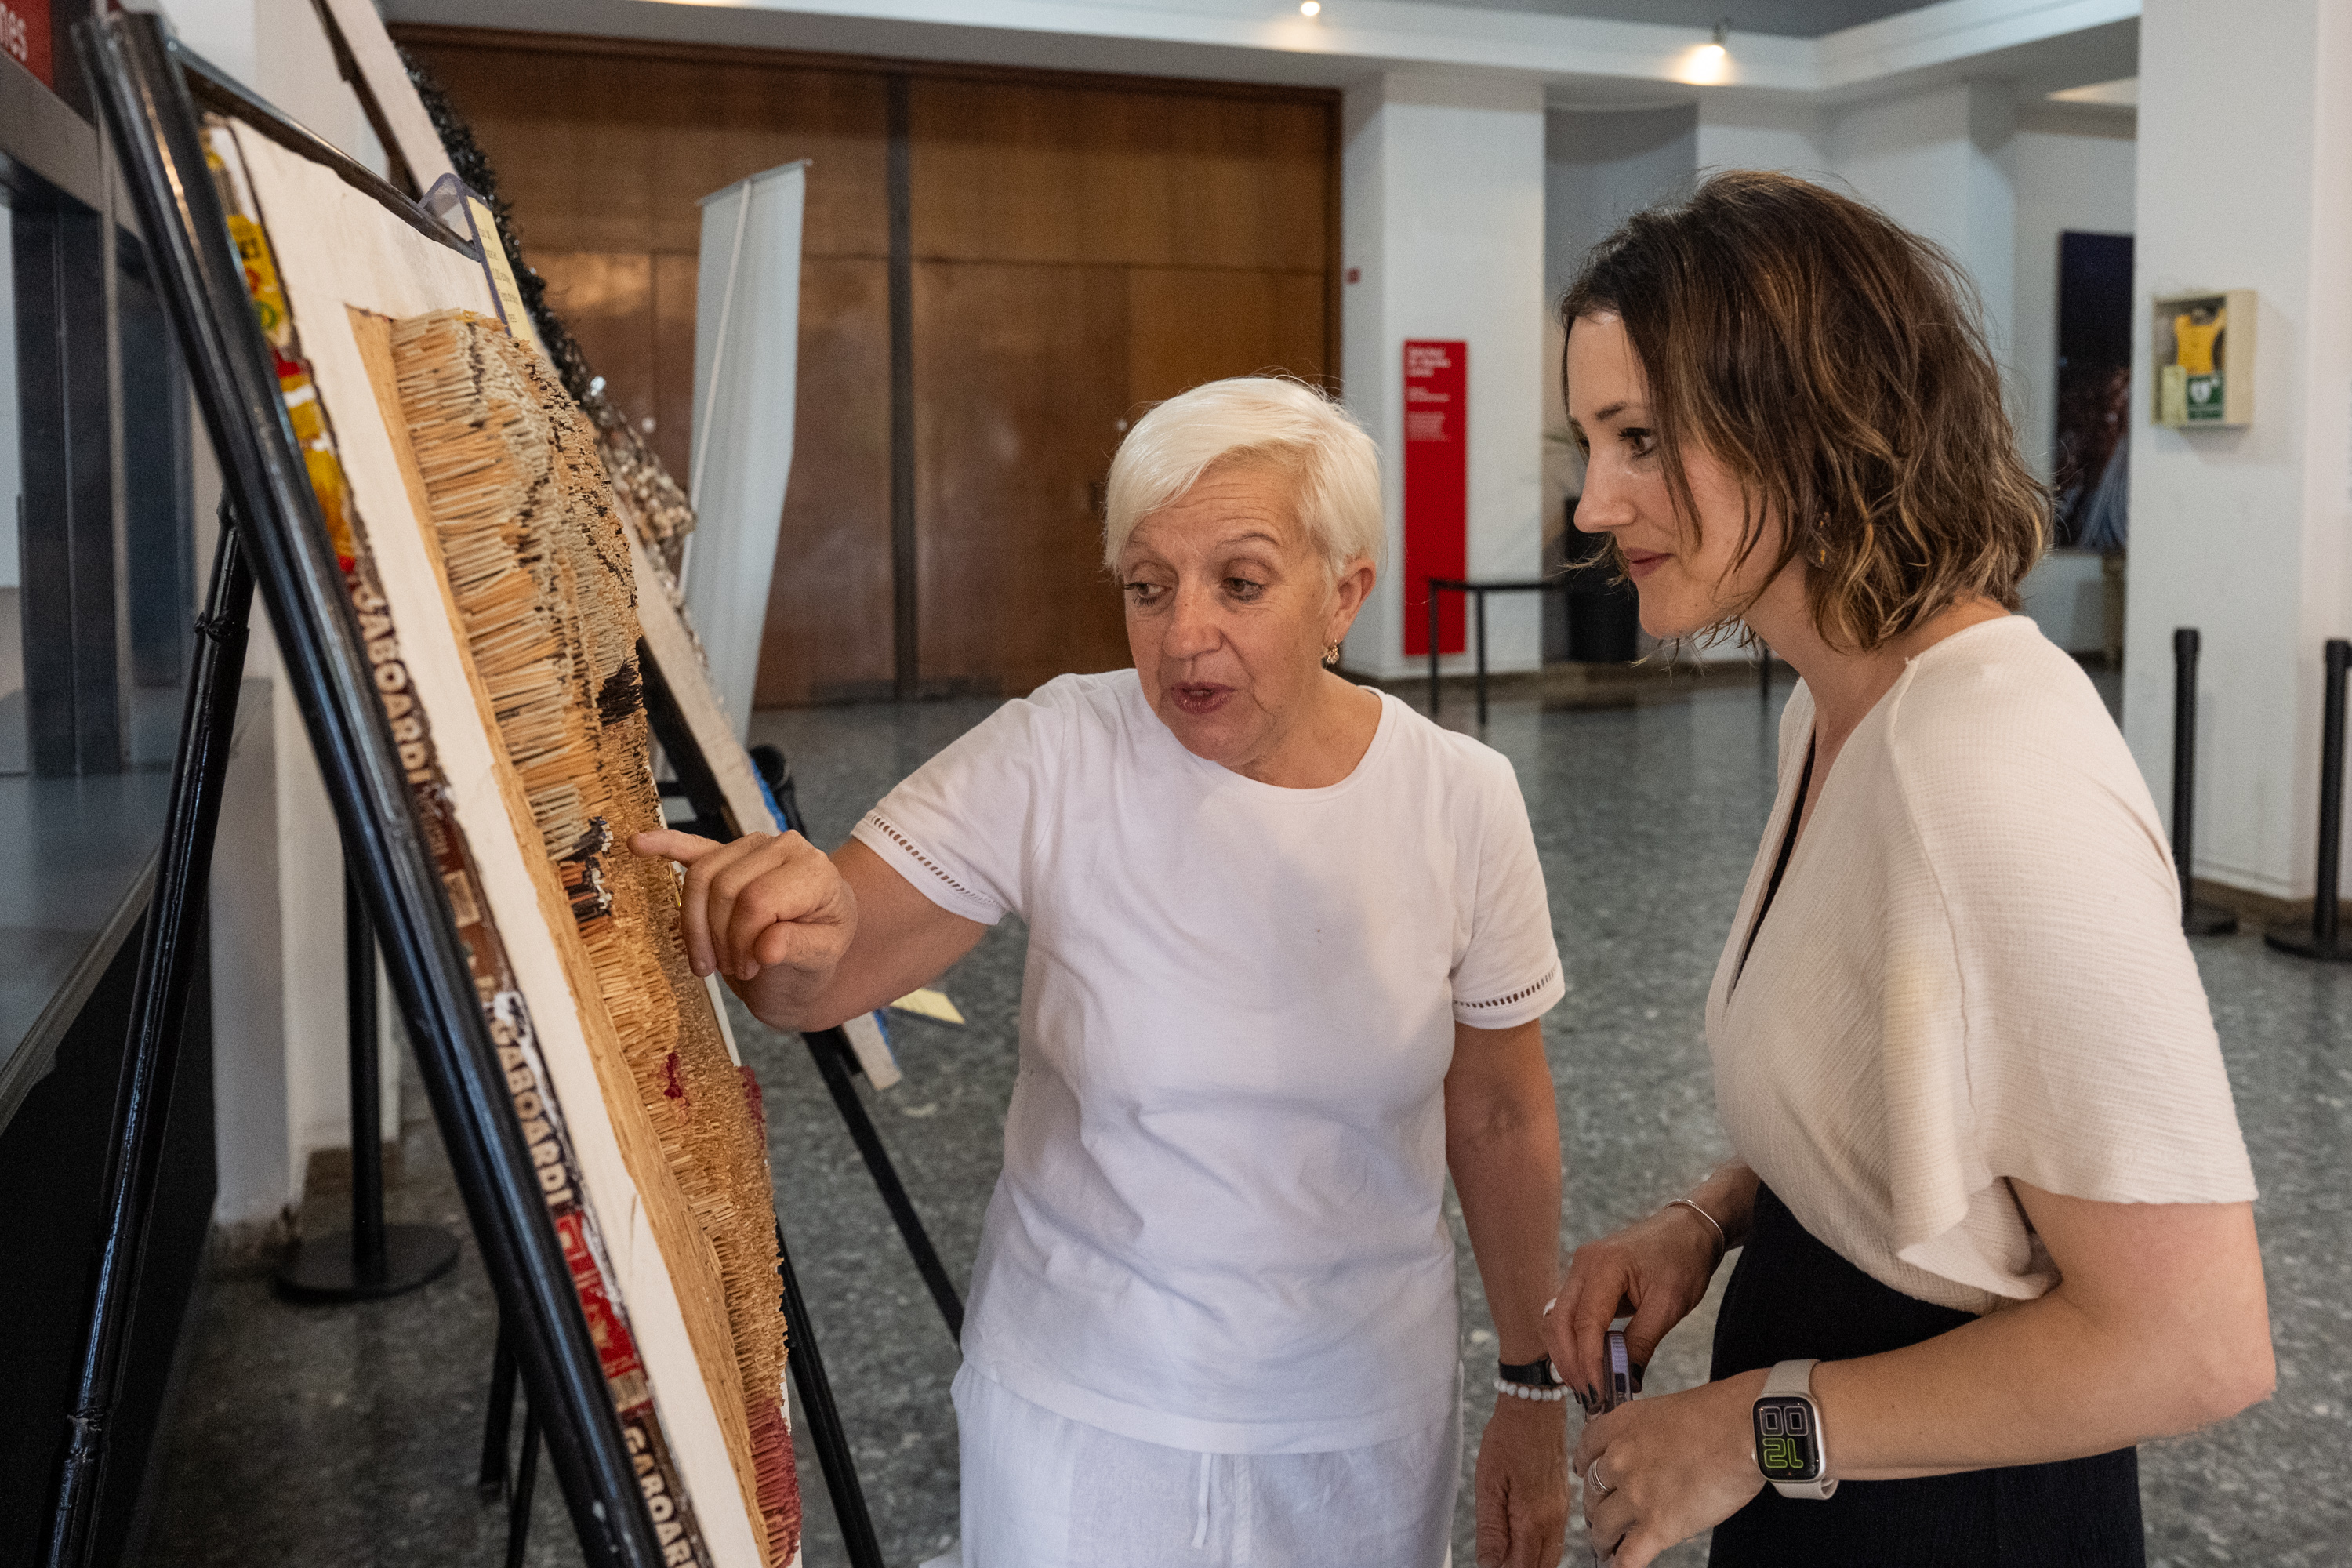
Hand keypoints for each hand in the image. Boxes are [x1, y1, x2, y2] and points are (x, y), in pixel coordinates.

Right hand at [633, 828, 855, 1000]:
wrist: (814, 942)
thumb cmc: (818, 949)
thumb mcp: (822, 958)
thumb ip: (799, 949)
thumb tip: (767, 947)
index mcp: (813, 871)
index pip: (757, 900)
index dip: (743, 940)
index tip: (750, 968)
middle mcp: (785, 847)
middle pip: (724, 888)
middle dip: (719, 937)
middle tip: (733, 968)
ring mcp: (754, 846)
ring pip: (700, 877)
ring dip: (695, 924)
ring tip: (709, 959)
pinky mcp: (729, 853)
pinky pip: (692, 846)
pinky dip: (664, 845)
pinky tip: (638, 844)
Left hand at [1475, 1394, 1567, 1567]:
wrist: (1536, 1407)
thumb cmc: (1508, 1439)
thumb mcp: (1488, 1484)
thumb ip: (1491, 1530)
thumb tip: (1489, 1565)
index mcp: (1534, 1520)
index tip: (1491, 1565)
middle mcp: (1554, 1520)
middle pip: (1542, 1567)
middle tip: (1498, 1558)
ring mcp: (1562, 1511)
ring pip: (1552, 1555)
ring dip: (1531, 1560)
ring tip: (1506, 1550)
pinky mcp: (1563, 1501)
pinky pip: (1556, 1537)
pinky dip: (1540, 1545)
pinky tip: (1521, 1534)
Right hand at [1545, 1207, 1719, 1411]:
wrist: (1688, 1228)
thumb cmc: (1683, 1260)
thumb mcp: (1670, 1305)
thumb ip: (1642, 1343)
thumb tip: (1624, 1383)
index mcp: (1604, 1265)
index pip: (1585, 1324)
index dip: (1588, 1363)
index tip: (1599, 1395)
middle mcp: (1582, 1264)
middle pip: (1559, 1323)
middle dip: (1570, 1364)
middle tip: (1591, 1397)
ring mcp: (1579, 1269)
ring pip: (1557, 1320)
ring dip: (1567, 1356)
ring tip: (1589, 1386)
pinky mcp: (1583, 1279)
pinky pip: (1567, 1315)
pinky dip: (1573, 1342)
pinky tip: (1589, 1364)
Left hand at [1573, 1371, 1765, 1567]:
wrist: (1743, 1430)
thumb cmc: (1721, 1415)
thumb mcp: (1669, 1410)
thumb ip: (1652, 1432)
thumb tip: (1657, 1450)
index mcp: (1623, 1425)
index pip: (1587, 1447)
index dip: (1585, 1464)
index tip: (1585, 1472)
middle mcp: (1620, 1459)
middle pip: (1593, 1490)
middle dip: (1596, 1505)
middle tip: (1602, 1514)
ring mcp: (1636, 1494)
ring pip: (1604, 1525)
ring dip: (1603, 1538)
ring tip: (1606, 1546)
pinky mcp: (1658, 1525)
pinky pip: (1629, 1555)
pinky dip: (1621, 1565)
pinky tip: (1618, 1567)